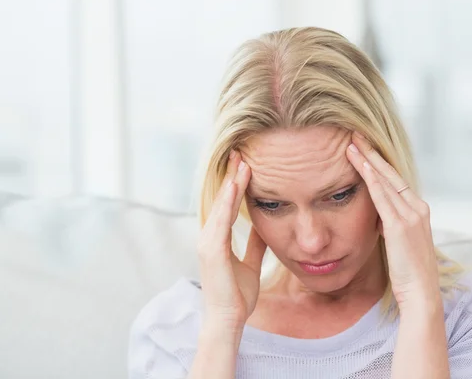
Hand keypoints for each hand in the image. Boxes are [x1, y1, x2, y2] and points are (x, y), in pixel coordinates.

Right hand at [197, 150, 266, 329]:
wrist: (229, 319)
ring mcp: (207, 243)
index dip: (236, 185)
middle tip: (240, 152)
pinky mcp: (211, 251)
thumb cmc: (237, 295)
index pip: (227, 206)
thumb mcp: (250, 263)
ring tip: (241, 161)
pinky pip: (221, 221)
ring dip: (231, 183)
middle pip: (221, 200)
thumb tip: (263, 227)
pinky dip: (228, 202)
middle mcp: (209, 237)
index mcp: (217, 239)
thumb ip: (254, 245)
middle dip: (231, 176)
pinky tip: (236, 186)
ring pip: (221, 205)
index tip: (245, 165)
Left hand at [346, 133, 440, 309]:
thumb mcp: (400, 241)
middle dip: (371, 152)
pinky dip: (370, 178)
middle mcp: (417, 207)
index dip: (378, 162)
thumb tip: (378, 215)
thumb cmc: (408, 271)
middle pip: (390, 173)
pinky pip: (382, 196)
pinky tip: (359, 165)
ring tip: (350, 143)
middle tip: (355, 135)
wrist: (421, 293)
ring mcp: (411, 215)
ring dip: (367, 160)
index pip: (395, 179)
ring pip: (385, 180)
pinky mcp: (400, 226)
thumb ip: (391, 224)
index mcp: (418, 210)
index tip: (363, 147)